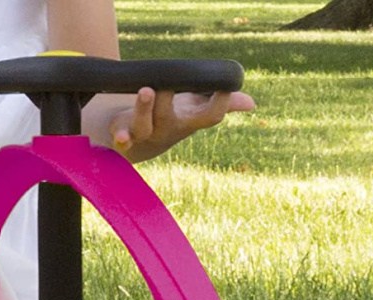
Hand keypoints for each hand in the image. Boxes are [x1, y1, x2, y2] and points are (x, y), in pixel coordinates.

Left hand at [108, 88, 254, 159]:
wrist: (139, 143)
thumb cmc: (173, 118)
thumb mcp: (196, 110)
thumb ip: (222, 104)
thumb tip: (251, 103)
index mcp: (189, 122)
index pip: (209, 116)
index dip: (220, 103)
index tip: (225, 87)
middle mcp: (168, 130)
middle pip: (171, 118)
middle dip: (167, 102)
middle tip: (166, 84)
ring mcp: (145, 134)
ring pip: (144, 124)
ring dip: (144, 108)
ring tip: (147, 90)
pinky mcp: (124, 134)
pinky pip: (123, 139)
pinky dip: (122, 138)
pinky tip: (120, 136)